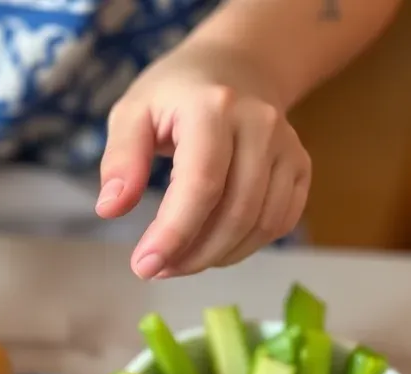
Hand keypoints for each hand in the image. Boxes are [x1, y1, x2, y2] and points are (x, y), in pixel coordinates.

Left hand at [97, 43, 310, 279]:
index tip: (144, 266)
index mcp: (214, 108)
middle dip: (191, 255)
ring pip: (259, 225)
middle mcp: (260, 125)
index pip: (201, 184)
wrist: (236, 68)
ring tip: (178, 261)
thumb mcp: (133, 113)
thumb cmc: (175, 96)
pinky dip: (244, 248)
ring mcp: (287, 147)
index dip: (174, 234)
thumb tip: (110, 209)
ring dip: (215, 257)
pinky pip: (278, 224)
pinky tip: (212, 247)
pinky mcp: (300, 167)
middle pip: (234, 212)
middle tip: (156, 268)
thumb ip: (120, 160)